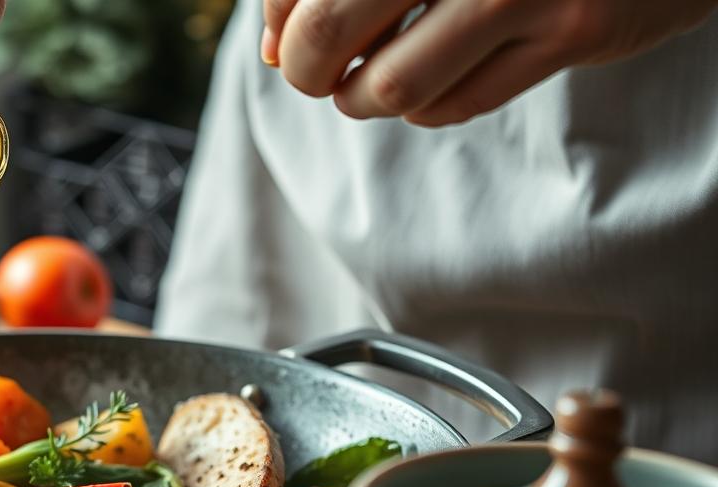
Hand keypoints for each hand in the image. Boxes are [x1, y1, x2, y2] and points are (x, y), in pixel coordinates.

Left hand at [261, 0, 717, 125]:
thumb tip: (272, 50)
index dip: (274, 19)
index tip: (284, 36)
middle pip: (331, 28)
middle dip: (304, 68)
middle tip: (311, 74)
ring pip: (391, 85)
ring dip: (361, 100)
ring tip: (366, 85)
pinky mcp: (574, 32)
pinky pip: (457, 105)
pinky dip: (423, 108)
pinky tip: (433, 81)